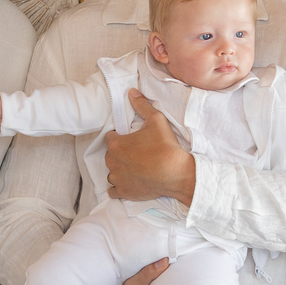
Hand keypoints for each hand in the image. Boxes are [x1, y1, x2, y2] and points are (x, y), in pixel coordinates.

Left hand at [104, 90, 194, 204]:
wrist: (176, 174)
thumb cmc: (165, 147)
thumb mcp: (156, 120)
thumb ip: (142, 105)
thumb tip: (131, 92)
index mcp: (116, 144)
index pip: (109, 138)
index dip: (119, 137)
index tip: (130, 139)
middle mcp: (112, 162)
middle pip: (110, 155)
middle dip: (119, 153)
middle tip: (134, 153)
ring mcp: (117, 178)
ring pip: (111, 173)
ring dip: (119, 170)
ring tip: (134, 168)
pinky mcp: (124, 192)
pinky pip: (113, 191)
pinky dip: (118, 187)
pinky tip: (128, 183)